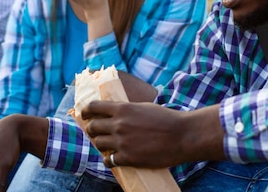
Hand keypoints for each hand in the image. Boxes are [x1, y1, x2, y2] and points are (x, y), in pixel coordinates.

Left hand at [81, 101, 225, 168]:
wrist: (182, 135)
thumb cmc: (167, 119)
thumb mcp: (144, 107)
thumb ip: (127, 109)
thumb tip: (116, 112)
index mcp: (123, 108)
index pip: (94, 107)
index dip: (87, 110)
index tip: (85, 114)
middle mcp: (119, 124)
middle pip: (92, 127)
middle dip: (92, 129)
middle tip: (96, 132)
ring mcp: (122, 142)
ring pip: (98, 144)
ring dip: (101, 144)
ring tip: (107, 145)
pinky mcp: (127, 158)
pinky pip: (108, 160)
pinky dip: (109, 159)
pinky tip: (113, 158)